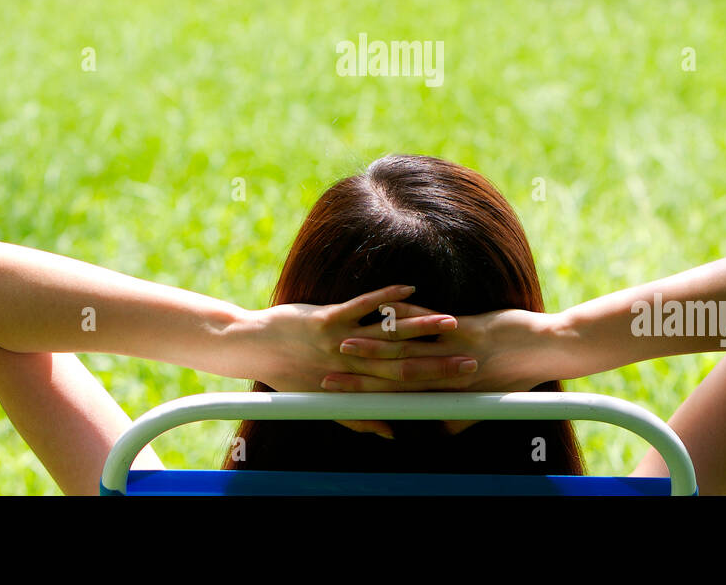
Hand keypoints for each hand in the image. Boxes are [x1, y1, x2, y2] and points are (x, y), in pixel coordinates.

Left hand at [242, 285, 477, 439]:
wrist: (252, 347)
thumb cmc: (288, 373)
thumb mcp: (325, 399)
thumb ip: (360, 418)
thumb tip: (391, 434)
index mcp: (353, 385)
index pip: (403, 391)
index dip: (435, 391)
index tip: (466, 388)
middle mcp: (350, 367)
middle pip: (404, 366)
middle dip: (440, 363)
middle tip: (472, 361)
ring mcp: (340, 342)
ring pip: (388, 336)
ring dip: (422, 329)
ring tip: (451, 324)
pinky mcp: (326, 320)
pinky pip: (362, 307)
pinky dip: (386, 299)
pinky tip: (410, 290)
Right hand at [323, 305, 562, 393]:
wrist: (550, 349)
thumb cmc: (518, 371)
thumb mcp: (487, 397)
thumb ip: (461, 414)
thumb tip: (443, 430)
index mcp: (448, 392)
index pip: (397, 397)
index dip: (365, 398)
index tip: (338, 397)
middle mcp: (446, 375)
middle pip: (391, 377)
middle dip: (356, 377)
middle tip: (326, 375)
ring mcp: (455, 352)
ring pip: (404, 351)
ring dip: (370, 347)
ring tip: (343, 345)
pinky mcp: (468, 331)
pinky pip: (429, 322)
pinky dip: (405, 316)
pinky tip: (386, 309)